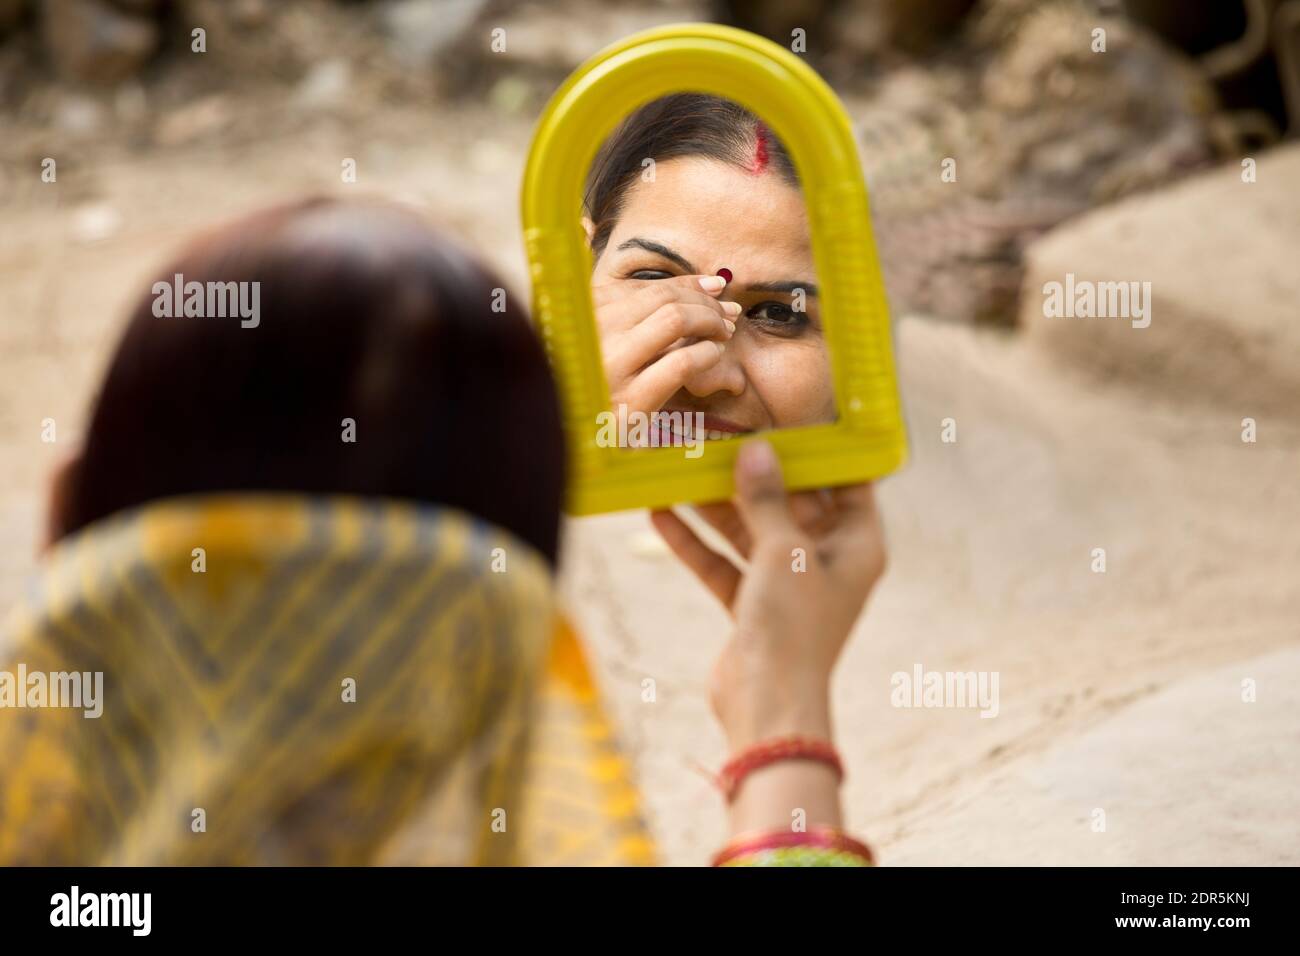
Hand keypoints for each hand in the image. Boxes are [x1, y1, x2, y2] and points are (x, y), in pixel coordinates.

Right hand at [592, 274, 739, 418]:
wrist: (571, 448)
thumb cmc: (591, 398)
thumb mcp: (598, 350)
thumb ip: (629, 318)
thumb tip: (701, 285)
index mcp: (579, 317)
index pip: (643, 287)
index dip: (685, 284)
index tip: (713, 287)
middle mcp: (590, 334)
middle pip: (662, 298)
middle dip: (704, 301)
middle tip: (727, 313)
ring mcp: (609, 367)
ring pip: (675, 320)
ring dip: (710, 321)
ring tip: (724, 332)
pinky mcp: (630, 402)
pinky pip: (681, 363)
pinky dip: (706, 353)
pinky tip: (713, 355)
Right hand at [650, 440, 886, 749]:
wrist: (767, 705)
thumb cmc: (792, 624)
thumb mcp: (783, 550)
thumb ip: (768, 498)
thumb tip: (757, 450)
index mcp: (857, 544)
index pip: (847, 483)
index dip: (821, 450)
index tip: (789, 415)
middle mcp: (826, 559)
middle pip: (789, 502)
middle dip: (752, 473)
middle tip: (718, 434)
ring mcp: (787, 583)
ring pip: (749, 530)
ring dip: (714, 504)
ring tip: (678, 466)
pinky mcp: (752, 605)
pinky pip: (723, 562)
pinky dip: (695, 542)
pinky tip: (659, 512)